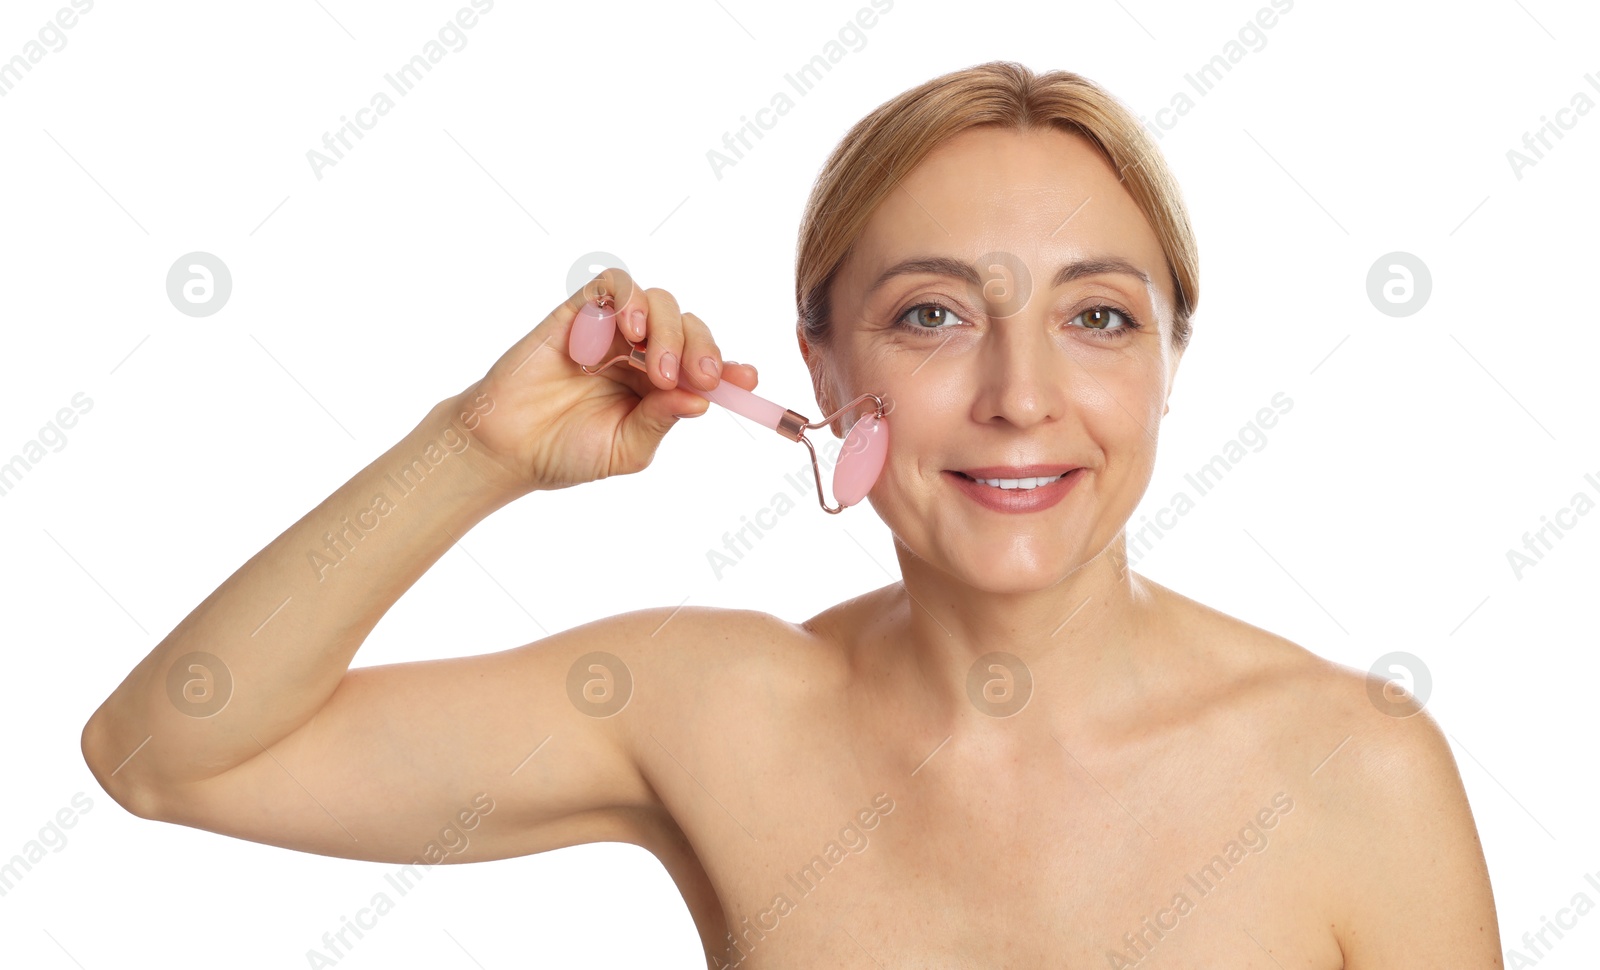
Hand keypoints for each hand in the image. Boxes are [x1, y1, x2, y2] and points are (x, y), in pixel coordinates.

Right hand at [452, 268, 759, 494]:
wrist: (507, 448)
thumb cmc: (566, 453)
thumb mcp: (626, 450)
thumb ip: (661, 421)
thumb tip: (701, 401)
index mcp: (660, 387)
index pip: (705, 366)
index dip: (731, 368)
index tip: (746, 380)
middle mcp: (641, 354)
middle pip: (688, 327)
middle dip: (702, 348)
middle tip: (700, 377)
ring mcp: (612, 331)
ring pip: (659, 302)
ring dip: (667, 329)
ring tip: (655, 367)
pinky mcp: (580, 313)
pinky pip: (615, 285)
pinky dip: (630, 299)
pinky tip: (627, 333)